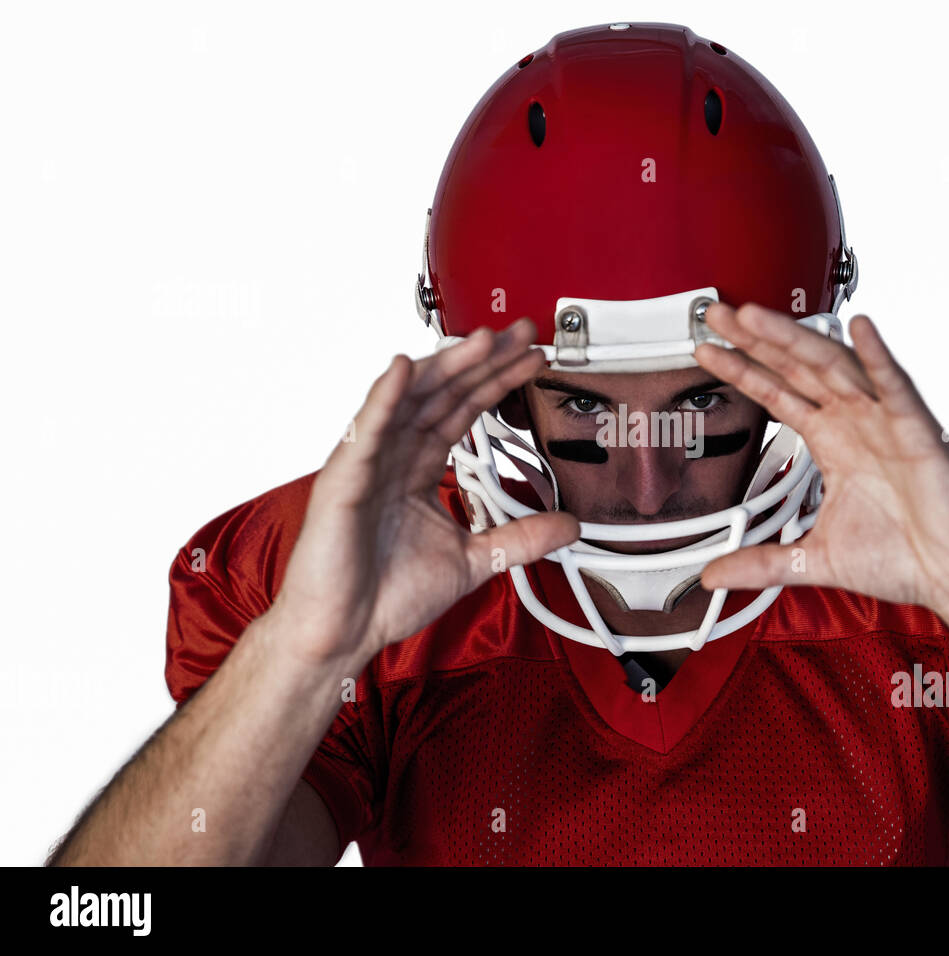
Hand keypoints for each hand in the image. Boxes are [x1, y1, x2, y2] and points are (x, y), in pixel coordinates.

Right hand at [271, 319, 578, 666]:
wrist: (343, 634)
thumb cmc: (385, 596)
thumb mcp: (472, 561)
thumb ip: (518, 538)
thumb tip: (569, 526)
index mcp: (417, 469)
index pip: (463, 412)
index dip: (497, 382)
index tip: (531, 358)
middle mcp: (392, 458)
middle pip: (442, 395)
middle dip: (482, 362)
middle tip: (521, 333)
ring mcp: (365, 465)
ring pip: (408, 402)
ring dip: (445, 367)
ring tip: (481, 339)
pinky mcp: (342, 482)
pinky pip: (365, 433)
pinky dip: (384, 399)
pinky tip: (405, 369)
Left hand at [693, 303, 948, 614]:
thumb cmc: (902, 557)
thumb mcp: (812, 558)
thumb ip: (761, 562)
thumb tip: (713, 576)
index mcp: (832, 442)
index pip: (777, 394)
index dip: (742, 369)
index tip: (706, 350)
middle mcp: (856, 422)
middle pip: (797, 368)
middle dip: (755, 339)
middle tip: (717, 313)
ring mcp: (886, 422)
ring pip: (834, 367)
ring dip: (794, 339)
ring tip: (755, 316)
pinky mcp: (920, 434)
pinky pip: (897, 388)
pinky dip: (879, 357)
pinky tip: (860, 328)